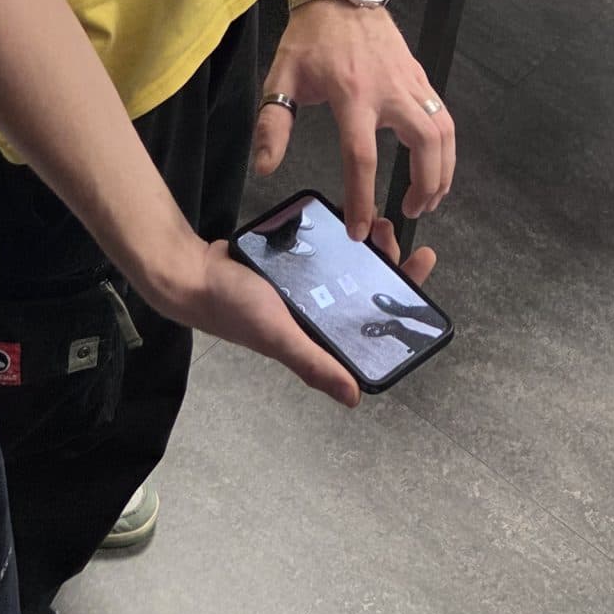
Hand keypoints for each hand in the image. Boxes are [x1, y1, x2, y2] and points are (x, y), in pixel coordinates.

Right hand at [172, 217, 439, 411]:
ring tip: (373, 219)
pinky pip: (323, 251)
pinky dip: (337, 235)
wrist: (192, 272)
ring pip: (348, 267)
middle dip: (386, 262)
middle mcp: (318, 317)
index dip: (401, 295)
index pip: (373, 321)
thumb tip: (356, 397)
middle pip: (365, 289)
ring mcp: (305, 290)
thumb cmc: (235, 309)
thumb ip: (315, 363)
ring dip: (365, 245)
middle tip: (389, 232)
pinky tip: (345, 216)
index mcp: (321, 339)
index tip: (422, 261)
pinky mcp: (291, 267)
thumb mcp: (280, 337)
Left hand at [252, 1, 455, 233]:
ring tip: (430, 196)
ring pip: (443, 130)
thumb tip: (265, 167)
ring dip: (443, 169)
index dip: (363, 197)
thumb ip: (272, 125)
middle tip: (411, 211)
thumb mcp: (282, 78)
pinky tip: (434, 163)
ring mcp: (410, 82)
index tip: (360, 229)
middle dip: (425, 185)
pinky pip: (442, 114)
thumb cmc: (310, 38)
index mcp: (351, 95)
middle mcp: (388, 90)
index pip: (362, 157)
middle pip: (425, 144)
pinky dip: (444, 145)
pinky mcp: (420, 76)